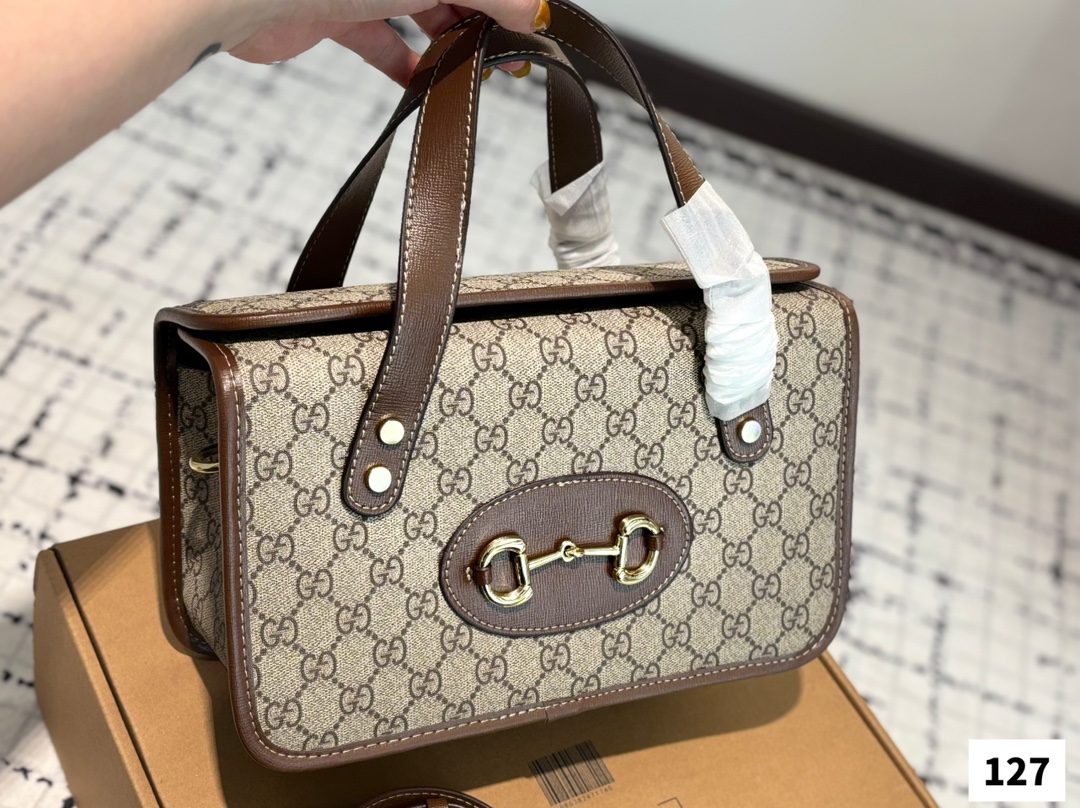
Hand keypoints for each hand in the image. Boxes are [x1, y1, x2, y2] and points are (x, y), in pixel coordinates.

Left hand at [228, 0, 549, 85]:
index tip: (526, 27)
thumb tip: (534, 10)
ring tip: (468, 73)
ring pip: (417, 12)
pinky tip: (422, 86)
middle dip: (476, 21)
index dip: (503, 0)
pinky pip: (378, 42)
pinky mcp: (331, 14)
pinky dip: (402, 66)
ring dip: (444, 44)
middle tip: (502, 58)